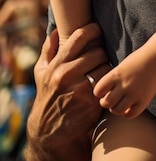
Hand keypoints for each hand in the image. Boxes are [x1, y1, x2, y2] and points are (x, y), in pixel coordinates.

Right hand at [26, 23, 109, 160]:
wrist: (48, 130)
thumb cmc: (48, 96)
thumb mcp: (41, 73)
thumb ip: (49, 50)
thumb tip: (56, 30)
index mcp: (57, 65)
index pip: (79, 37)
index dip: (92, 30)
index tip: (98, 30)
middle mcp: (67, 75)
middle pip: (98, 52)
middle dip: (102, 54)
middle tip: (101, 57)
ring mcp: (80, 89)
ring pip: (106, 67)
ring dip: (107, 69)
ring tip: (103, 72)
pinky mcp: (92, 103)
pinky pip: (108, 85)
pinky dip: (109, 84)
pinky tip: (106, 85)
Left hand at [93, 44, 155, 118]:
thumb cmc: (137, 61)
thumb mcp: (121, 67)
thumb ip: (111, 80)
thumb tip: (103, 96)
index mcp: (116, 74)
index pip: (98, 91)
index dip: (100, 92)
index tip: (105, 90)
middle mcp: (124, 85)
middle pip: (106, 103)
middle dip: (106, 102)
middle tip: (112, 98)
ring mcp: (134, 94)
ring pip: (116, 110)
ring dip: (116, 108)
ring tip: (121, 102)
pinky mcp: (144, 100)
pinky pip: (130, 115)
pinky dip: (127, 113)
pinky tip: (129, 107)